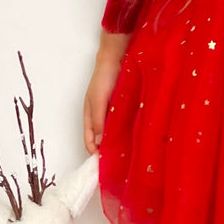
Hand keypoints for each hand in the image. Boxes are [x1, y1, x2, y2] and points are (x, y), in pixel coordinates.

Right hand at [84, 31, 131, 153]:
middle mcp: (99, 116)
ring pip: (113, 132)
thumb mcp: (98, 100)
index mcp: (89, 116)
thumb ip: (98, 121)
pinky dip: (126, 131)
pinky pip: (123, 123)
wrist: (116, 58)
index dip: (95, 153)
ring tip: (129, 153)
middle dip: (107, 150)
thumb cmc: (103, 78)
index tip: (105, 165)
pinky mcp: (123, 107)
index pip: (89, 141)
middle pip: (101, 139)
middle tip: (119, 163)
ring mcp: (111, 112)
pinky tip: (135, 137)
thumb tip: (97, 143)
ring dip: (118, 142)